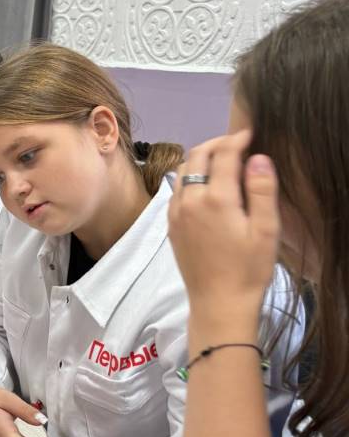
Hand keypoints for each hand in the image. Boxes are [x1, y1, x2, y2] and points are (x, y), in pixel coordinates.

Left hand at [168, 131, 279, 320]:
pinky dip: (190, 178)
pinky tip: (207, 187)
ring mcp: (175, 213)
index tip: (250, 134)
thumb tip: (257, 157)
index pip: (223, 155)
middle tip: (237, 144)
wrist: (219, 303)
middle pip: (196, 156)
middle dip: (216, 144)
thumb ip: (262, 190)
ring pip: (182, 172)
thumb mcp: (266, 229)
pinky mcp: (171, 225)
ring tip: (223, 162)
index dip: (236, 139)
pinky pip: (177, 190)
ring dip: (200, 160)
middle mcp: (189, 201)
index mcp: (215, 199)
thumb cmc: (249, 269)